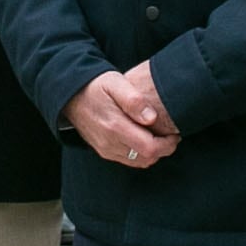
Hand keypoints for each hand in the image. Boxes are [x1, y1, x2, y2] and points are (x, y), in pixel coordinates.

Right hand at [63, 69, 179, 168]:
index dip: (168, 144)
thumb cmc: (96, 86)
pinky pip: (129, 161)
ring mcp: (106, 149)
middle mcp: (110, 143)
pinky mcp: (104, 151)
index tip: (175, 132)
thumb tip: (152, 118)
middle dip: (164, 149)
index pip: (150, 148)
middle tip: (170, 134)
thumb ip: (134, 100)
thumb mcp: (116, 83)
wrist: (71, 95)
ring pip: (139, 162)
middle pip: (147, 159)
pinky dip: (140, 154)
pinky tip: (144, 139)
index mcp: (115, 127)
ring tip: (158, 136)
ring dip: (153, 153)